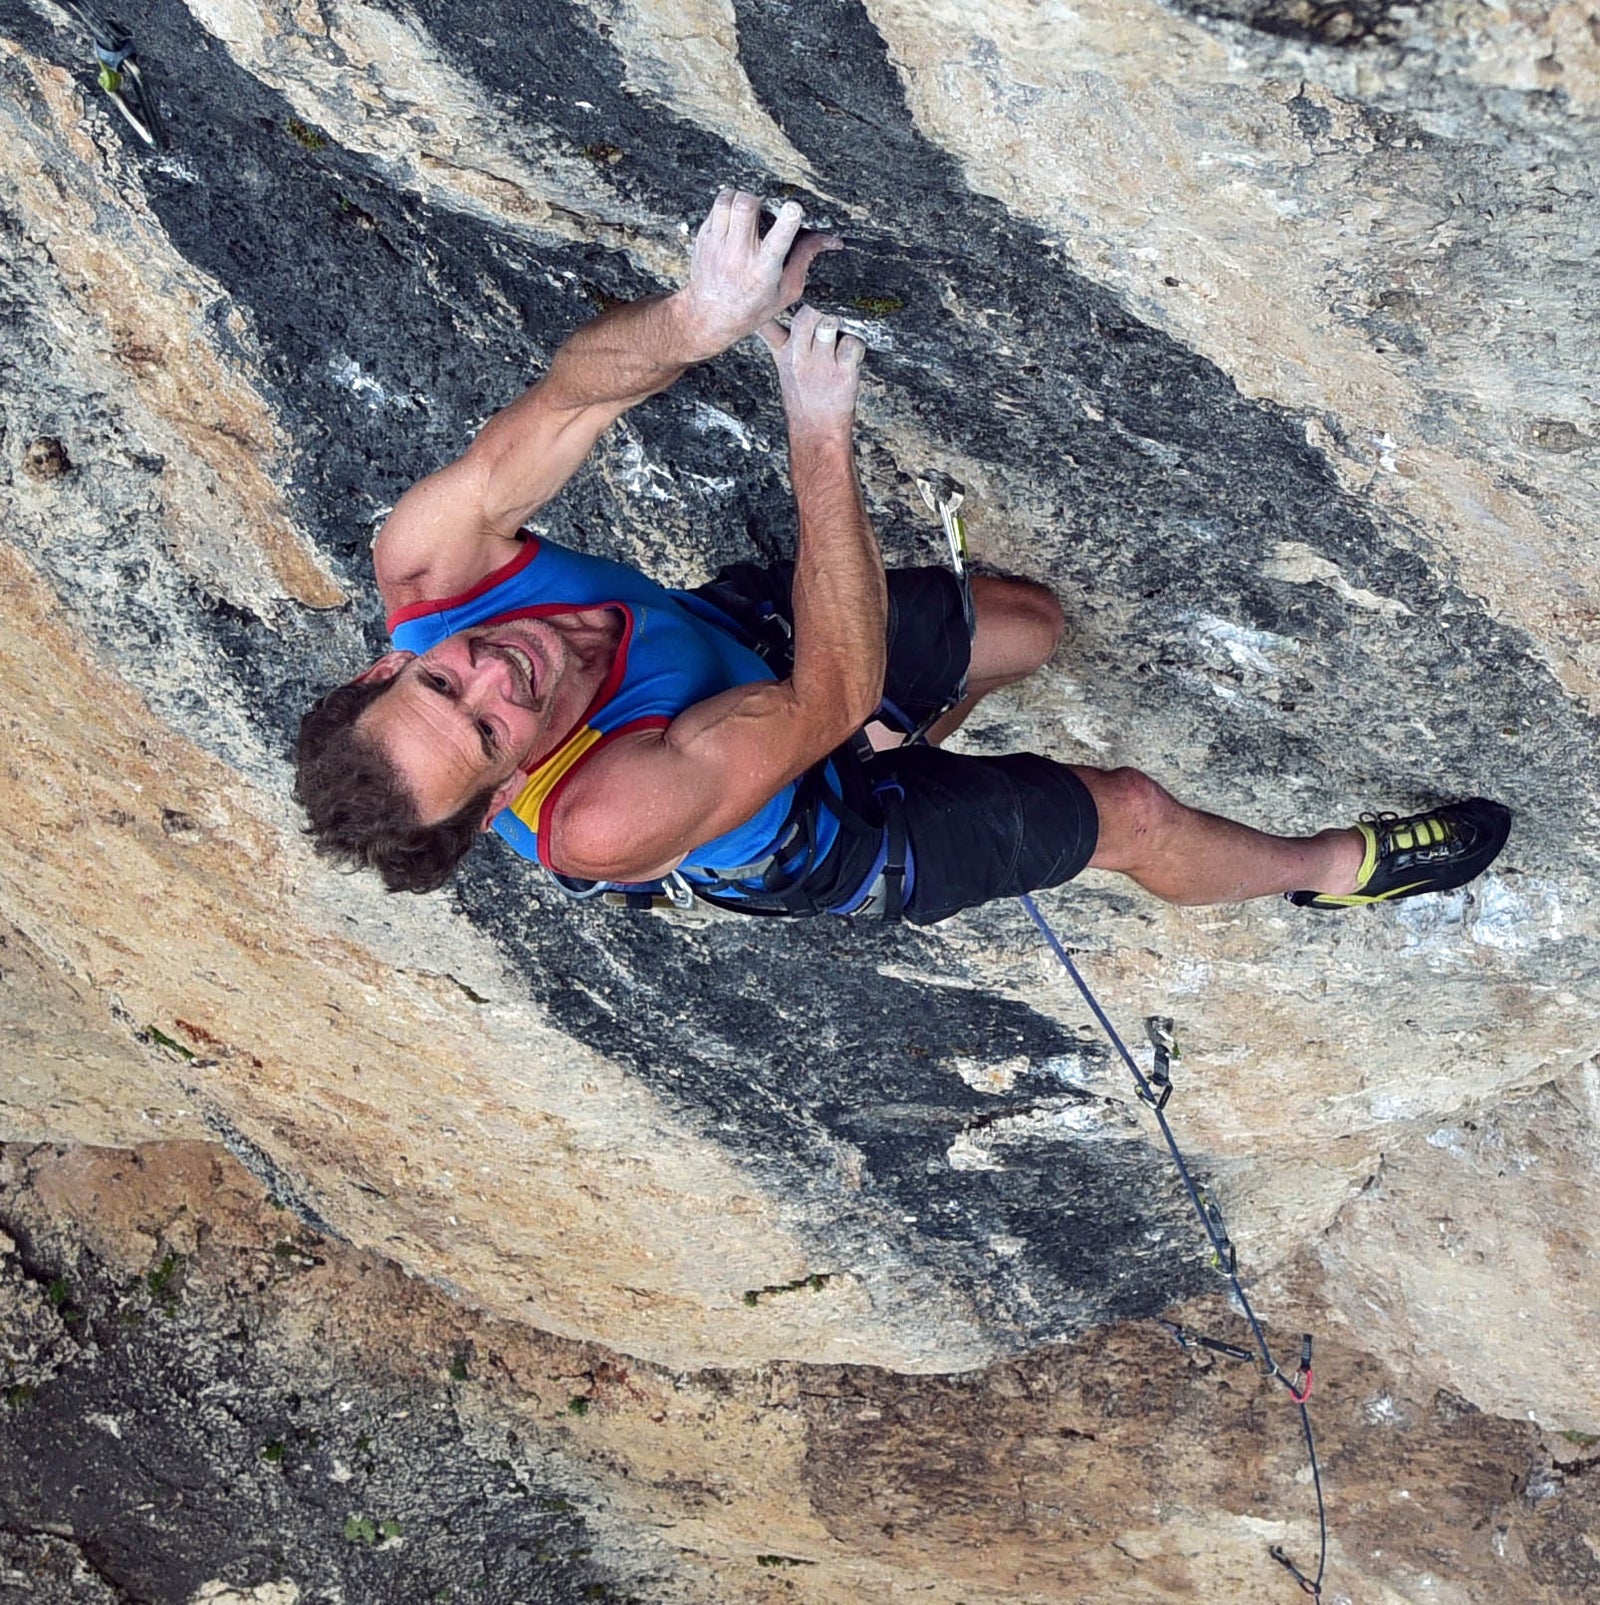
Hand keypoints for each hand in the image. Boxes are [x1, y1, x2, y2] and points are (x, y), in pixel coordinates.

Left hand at [675, 189, 839, 357]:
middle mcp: (738, 256)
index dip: (787, 222)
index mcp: (763, 271)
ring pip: (727, 200)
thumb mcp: (785, 291)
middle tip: (763, 210)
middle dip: (759, 200)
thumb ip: (804, 259)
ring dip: (740, 198)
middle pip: (746, 206)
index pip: (777, 242)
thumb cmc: (752, 307)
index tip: (794, 209)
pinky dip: (728, 207)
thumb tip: (826, 237)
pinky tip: (733, 223)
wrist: (709, 317)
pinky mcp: (703, 238)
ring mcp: (717, 245)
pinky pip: (716, 207)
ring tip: (747, 212)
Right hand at [759, 305, 864, 440]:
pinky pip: (852, 343)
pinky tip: (852, 357)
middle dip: (822, 308)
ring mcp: (820, 364)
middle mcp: (798, 355)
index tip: (791, 289)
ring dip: (840, 325)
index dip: (778, 300)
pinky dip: (856, 346)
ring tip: (839, 340)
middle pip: (807, 313)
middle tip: (831, 316)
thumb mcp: (783, 366)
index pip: (769, 319)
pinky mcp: (842, 373)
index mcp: (782, 350)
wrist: (816, 433)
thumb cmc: (803, 397)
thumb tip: (770, 309)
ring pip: (830, 324)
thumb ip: (778, 337)